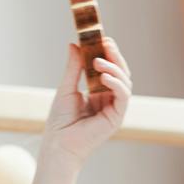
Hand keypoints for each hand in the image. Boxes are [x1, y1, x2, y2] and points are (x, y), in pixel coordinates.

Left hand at [41, 36, 131, 166]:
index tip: (102, 37)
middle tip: (106, 41)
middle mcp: (109, 99)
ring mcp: (114, 108)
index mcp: (98, 92)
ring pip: (124, 81)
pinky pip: (123, 95)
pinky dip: (116, 83)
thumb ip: (73, 68)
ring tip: (98, 60)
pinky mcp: (117, 117)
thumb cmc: (60, 122)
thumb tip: (74, 44)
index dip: (108, 53)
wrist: (58, 145)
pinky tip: (104, 76)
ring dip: (114, 68)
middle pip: (120, 72)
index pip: (108, 68)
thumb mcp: (66, 88)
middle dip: (114, 56)